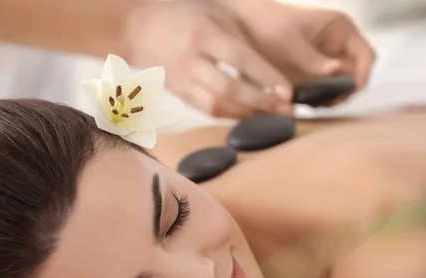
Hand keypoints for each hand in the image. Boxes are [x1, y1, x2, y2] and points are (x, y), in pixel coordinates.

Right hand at [122, 0, 293, 118]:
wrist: (137, 27)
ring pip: (217, 104)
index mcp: (203, 33)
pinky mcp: (178, 92)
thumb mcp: (215, 13)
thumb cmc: (183, 14)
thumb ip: (240, 38)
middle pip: (229, 88)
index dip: (266, 77)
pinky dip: (229, 115)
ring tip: (270, 115)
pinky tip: (247, 115)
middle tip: (285, 110)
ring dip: (246, 113)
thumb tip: (270, 68)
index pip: (240, 59)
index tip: (287, 91)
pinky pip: (206, 109)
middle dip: (260, 102)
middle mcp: (191, 59)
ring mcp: (182, 78)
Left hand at [226, 1, 375, 100]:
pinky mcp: (309, 79)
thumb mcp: (291, 42)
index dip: (361, 76)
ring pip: (338, 90)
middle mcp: (337, 48)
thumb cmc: (266, 24)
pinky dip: (313, 102)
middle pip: (354, 78)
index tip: (346, 91)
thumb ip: (314, 60)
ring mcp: (323, 65)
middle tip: (324, 102)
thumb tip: (337, 73)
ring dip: (327, 99)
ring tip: (309, 102)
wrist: (239, 28)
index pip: (366, 57)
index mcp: (341, 30)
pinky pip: (320, 95)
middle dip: (342, 92)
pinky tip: (299, 103)